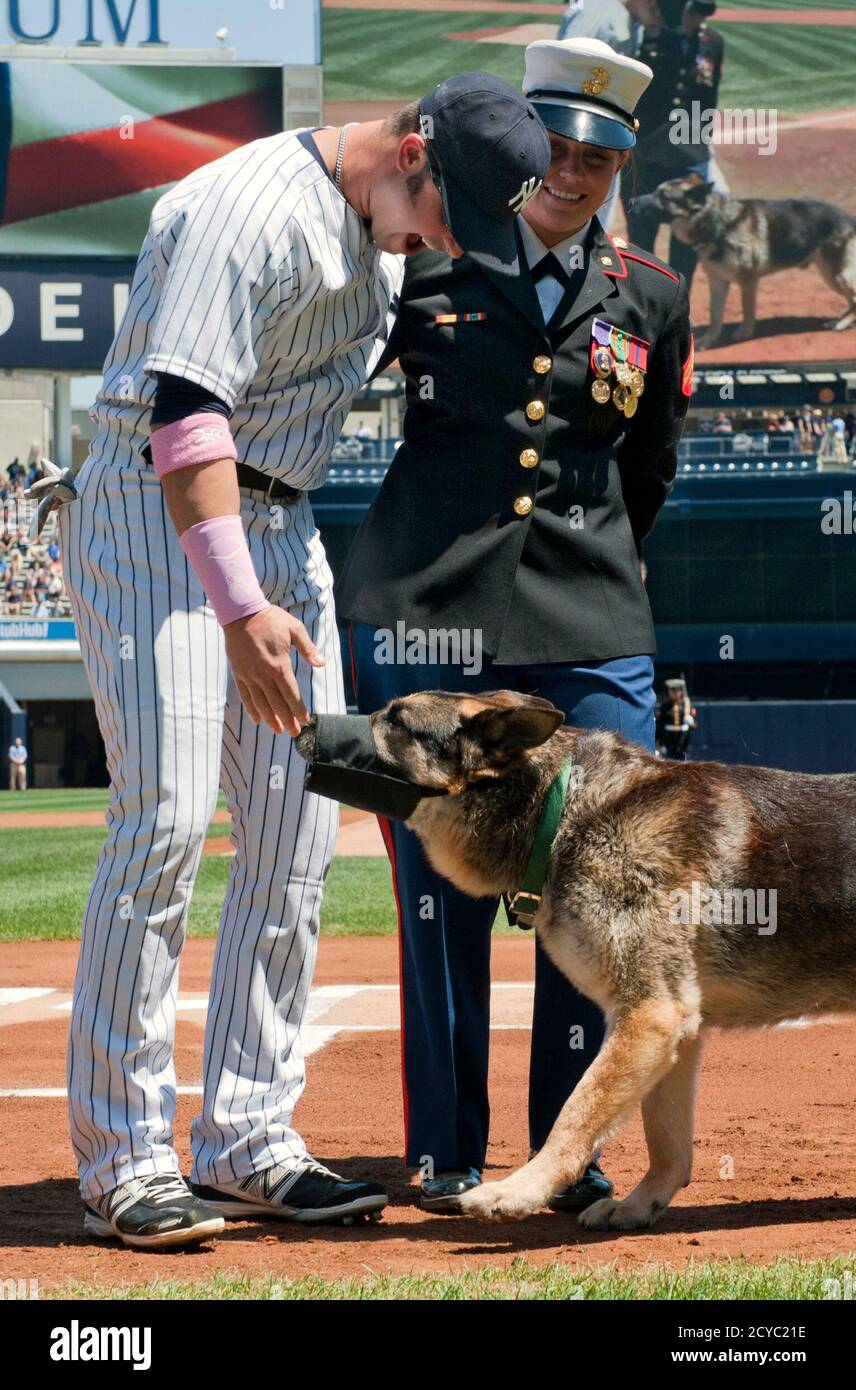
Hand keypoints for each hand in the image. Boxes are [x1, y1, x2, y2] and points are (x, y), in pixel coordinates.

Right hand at [223, 605, 322, 735]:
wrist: (241, 614)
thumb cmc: (271, 620)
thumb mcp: (294, 629)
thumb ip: (308, 648)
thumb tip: (321, 664)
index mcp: (279, 664)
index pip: (291, 693)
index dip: (298, 709)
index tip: (305, 720)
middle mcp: (263, 674)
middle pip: (277, 703)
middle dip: (287, 720)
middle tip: (295, 733)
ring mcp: (249, 675)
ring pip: (260, 703)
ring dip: (270, 719)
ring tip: (278, 731)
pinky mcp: (239, 674)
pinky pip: (245, 696)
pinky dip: (251, 709)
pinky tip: (257, 719)